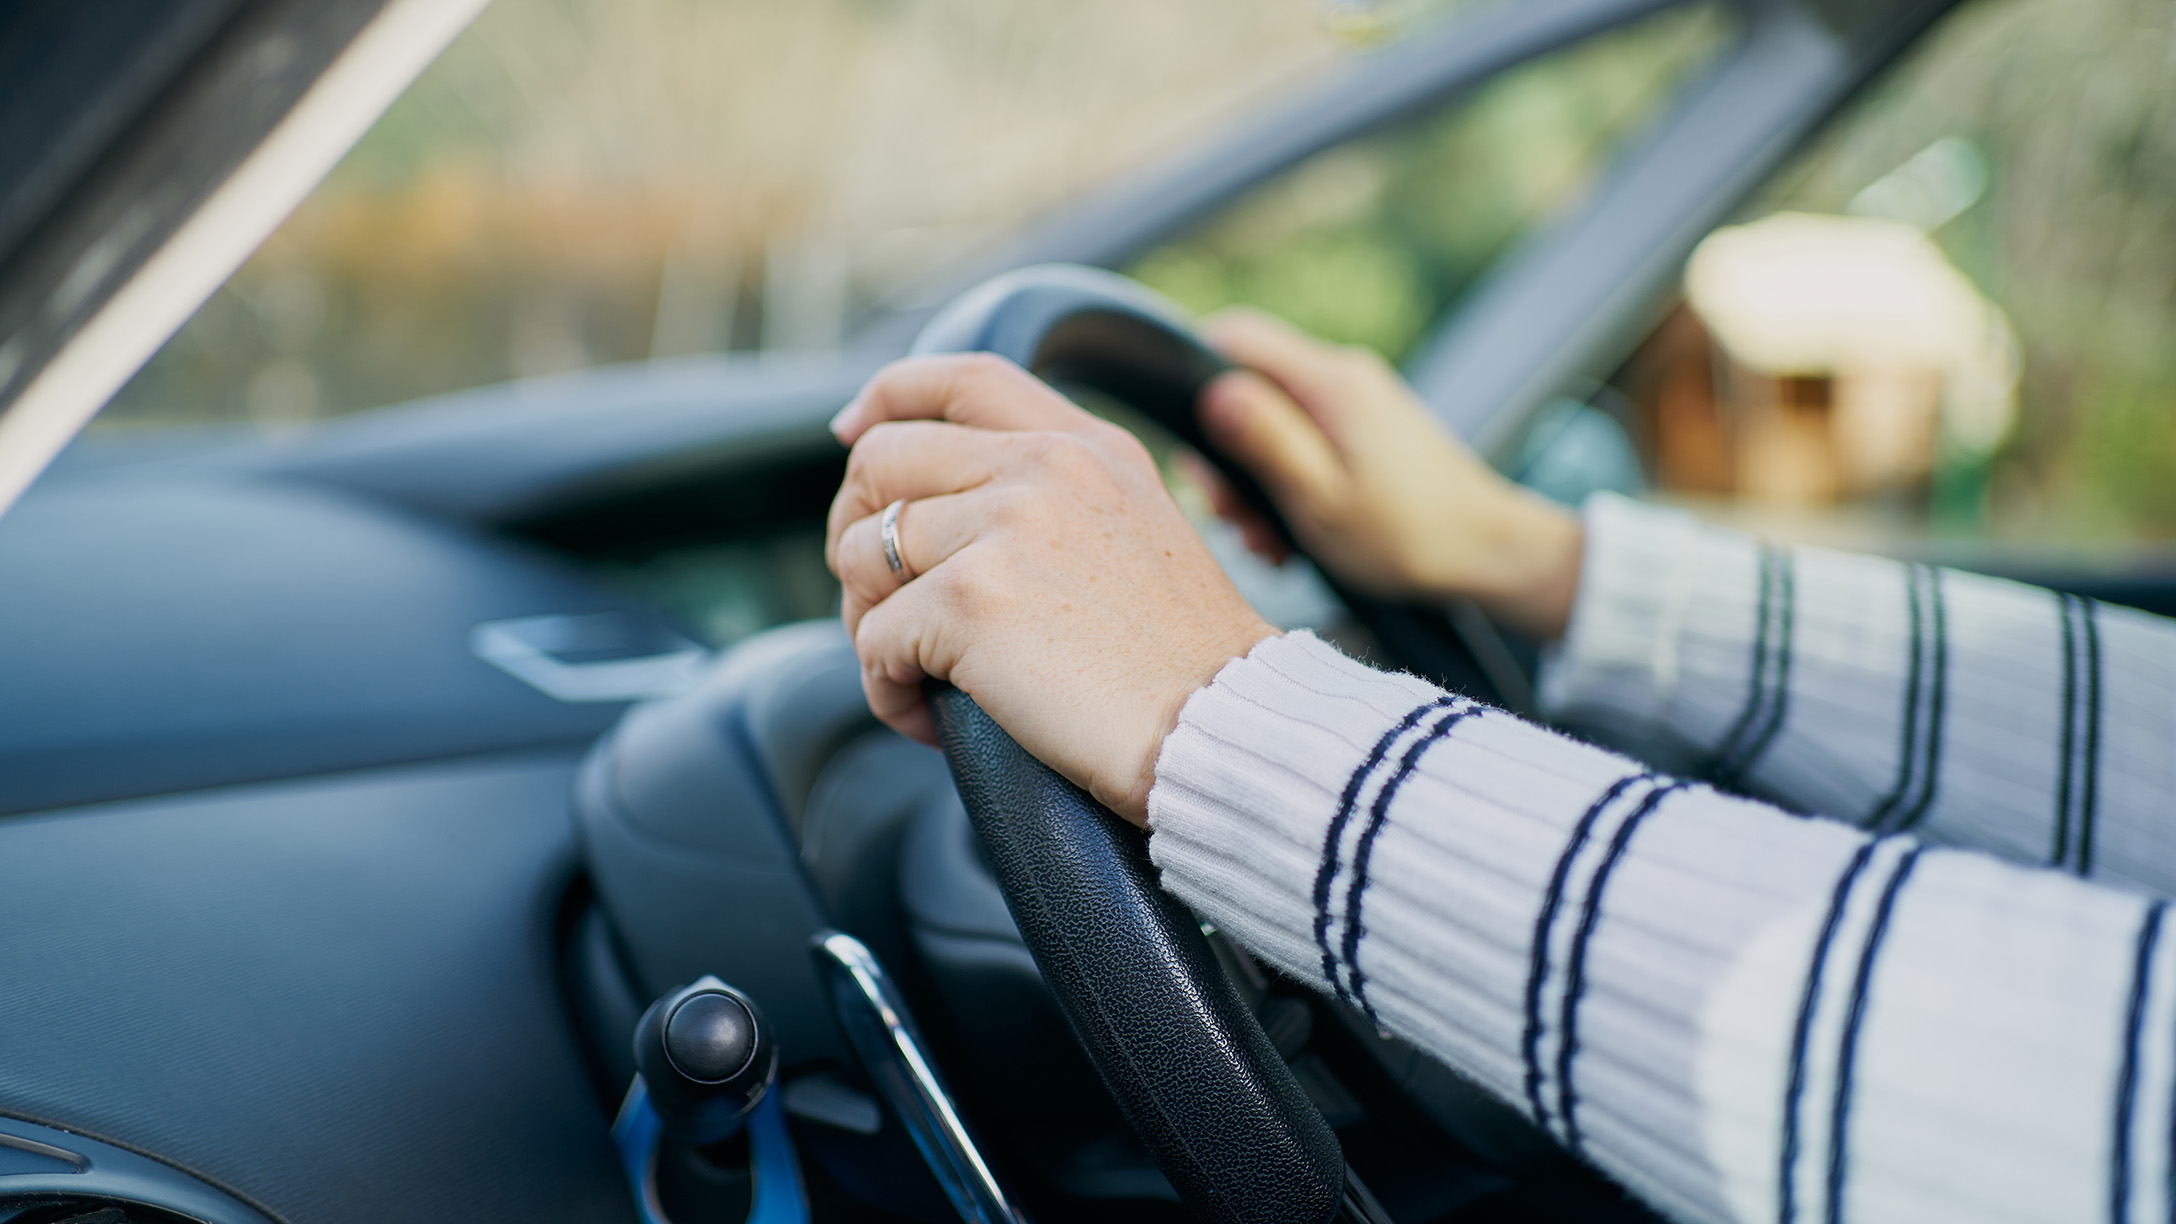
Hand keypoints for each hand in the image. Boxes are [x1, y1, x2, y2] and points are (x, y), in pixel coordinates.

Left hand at [826, 354, 1276, 824]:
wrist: (1222, 726)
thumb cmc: (1183, 665)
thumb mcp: (1138, 532)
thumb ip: (1056, 498)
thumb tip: (948, 510)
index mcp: (1084, 445)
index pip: (961, 378)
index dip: (887, 397)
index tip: (851, 433)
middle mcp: (1041, 466)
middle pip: (880, 461)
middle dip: (855, 534)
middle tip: (879, 606)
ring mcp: (1002, 525)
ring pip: (859, 554)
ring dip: (868, 626)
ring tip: (916, 677)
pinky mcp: (969, 598)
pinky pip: (874, 640)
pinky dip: (887, 690)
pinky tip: (929, 720)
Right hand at [1196, 308, 1583, 638]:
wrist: (1491, 553)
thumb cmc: (1410, 536)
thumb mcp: (1321, 499)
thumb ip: (1265, 442)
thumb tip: (1211, 392)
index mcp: (1331, 384)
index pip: (1234, 337)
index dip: (1194, 381)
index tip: (1192, 449)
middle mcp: (1345, 377)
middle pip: (1250, 389)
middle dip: (1228, 457)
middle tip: (1233, 521)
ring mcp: (1360, 402)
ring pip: (1276, 423)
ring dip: (1258, 483)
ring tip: (1268, 543)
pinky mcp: (1370, 430)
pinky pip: (1308, 442)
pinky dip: (1290, 484)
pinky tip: (1294, 536)